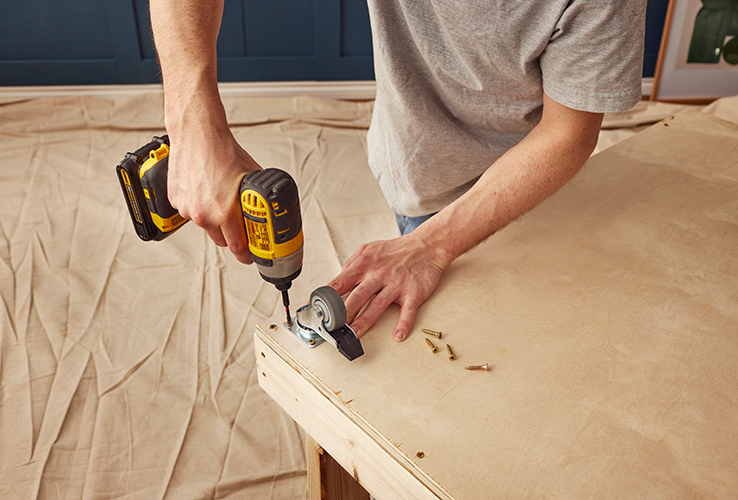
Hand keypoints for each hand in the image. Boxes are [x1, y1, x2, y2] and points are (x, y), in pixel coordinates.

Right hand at [166, 128, 261, 263]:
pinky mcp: (175, 201)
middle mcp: (203, 214)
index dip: (247, 254)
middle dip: (232, 237)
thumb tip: (267, 206)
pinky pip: (190, 212)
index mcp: (223, 212)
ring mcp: (187, 209)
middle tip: (239, 228)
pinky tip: (205, 190)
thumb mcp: (251, 175)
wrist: (197, 134)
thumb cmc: (222, 150)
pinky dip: (199, 206)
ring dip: (214, 219)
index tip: (251, 255)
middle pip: (221, 240)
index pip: (237, 247)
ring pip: (205, 225)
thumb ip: (257, 196)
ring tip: (219, 198)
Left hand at [328, 234, 444, 340]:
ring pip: (378, 305)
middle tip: (334, 327)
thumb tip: (339, 280)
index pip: (340, 282)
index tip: (317, 309)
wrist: (426, 246)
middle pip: (357, 296)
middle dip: (344, 312)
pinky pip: (407, 311)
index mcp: (364, 266)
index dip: (326, 297)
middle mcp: (378, 275)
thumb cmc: (396, 250)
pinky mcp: (413, 293)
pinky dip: (403, 324)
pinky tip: (398, 335)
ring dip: (365, 321)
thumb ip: (352, 264)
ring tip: (355, 333)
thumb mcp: (369, 249)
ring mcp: (395, 285)